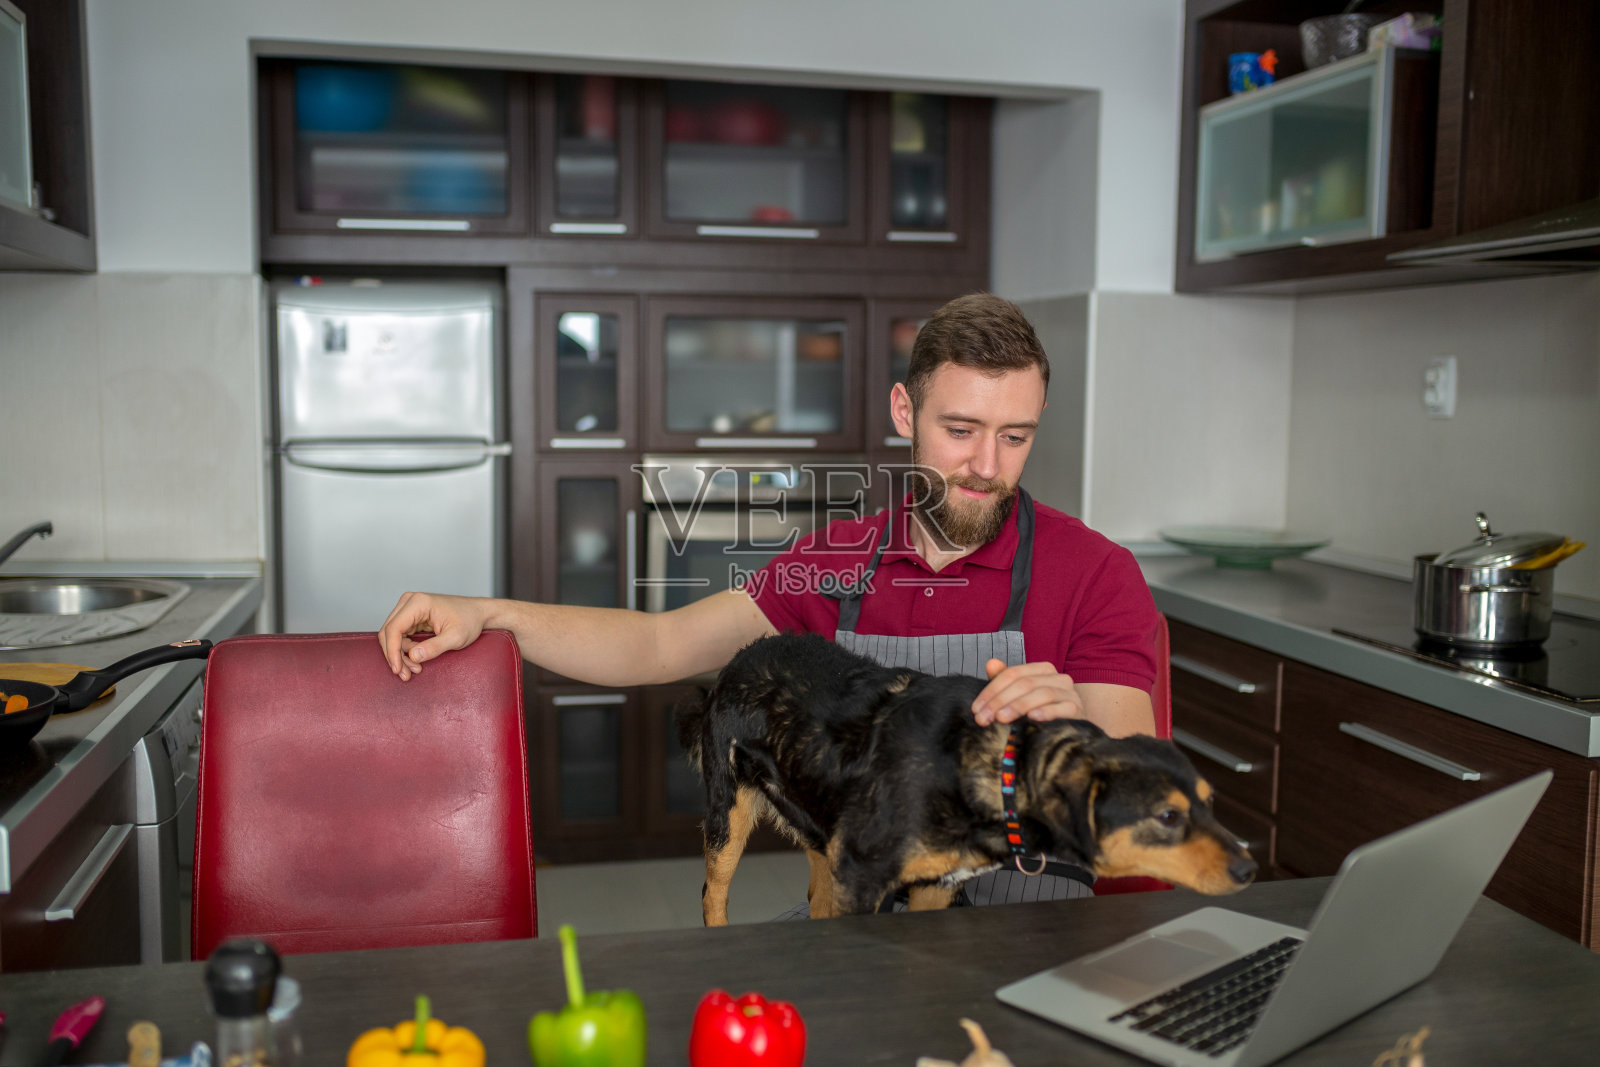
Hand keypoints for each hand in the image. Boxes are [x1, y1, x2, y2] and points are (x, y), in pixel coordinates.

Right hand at [378, 591, 489, 679]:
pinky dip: (405, 651)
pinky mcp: (411, 617)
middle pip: (388, 632)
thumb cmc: (470, 621)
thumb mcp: (456, 637)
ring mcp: (408, 608)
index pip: (393, 628)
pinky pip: (400, 636)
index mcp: (418, 602)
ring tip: (415, 669)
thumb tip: (413, 656)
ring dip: (400, 655)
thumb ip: (435, 647)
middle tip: (406, 674)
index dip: (392, 651)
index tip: (398, 669)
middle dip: (395, 655)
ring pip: (392, 636)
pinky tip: (415, 661)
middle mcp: (409, 602)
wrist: (478, 614)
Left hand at [971, 659, 1085, 725]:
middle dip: (1000, 701)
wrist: (1070, 733)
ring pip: (1043, 693)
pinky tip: (1032, 718)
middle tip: (983, 718)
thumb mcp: (1019, 697)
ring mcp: (1070, 693)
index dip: (991, 690)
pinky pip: (1063, 708)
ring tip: (1000, 719)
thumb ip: (1004, 680)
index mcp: (1042, 670)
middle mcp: (1058, 677)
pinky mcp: (1078, 710)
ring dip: (1019, 706)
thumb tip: (990, 662)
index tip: (976, 709)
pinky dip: (1047, 712)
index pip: (1013, 674)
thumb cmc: (1041, 713)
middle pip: (1025, 683)